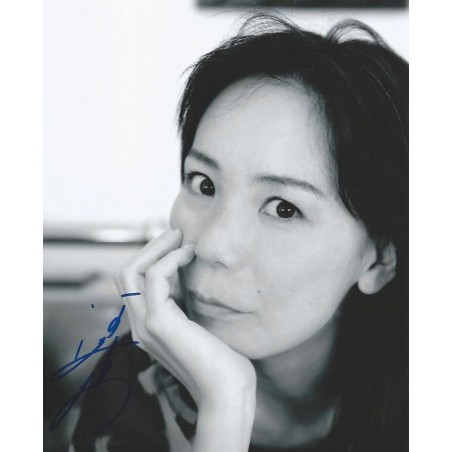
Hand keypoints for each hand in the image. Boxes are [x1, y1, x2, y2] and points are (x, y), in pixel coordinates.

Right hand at [114, 229, 256, 411]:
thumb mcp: (199, 324)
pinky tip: (190, 254)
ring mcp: (146, 324)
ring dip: (157, 247)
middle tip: (175, 233)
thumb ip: (187, 304)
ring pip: (131, 270)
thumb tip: (190, 275)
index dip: (150, 257)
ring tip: (183, 238)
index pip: (133, 282)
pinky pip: (154, 276)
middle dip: (149, 247)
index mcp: (148, 325)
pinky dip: (170, 258)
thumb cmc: (221, 360)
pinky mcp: (159, 323)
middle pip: (125, 272)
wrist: (227, 392)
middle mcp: (140, 324)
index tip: (176, 242)